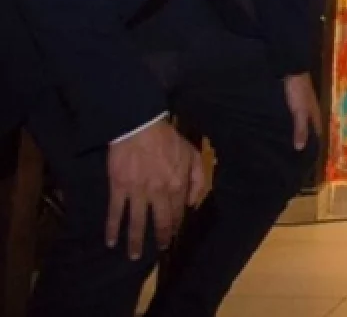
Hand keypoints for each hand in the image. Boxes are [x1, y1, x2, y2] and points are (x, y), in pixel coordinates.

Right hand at [105, 119, 205, 259]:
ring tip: (133, 256)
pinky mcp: (119, 188)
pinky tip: (110, 242)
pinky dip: (112, 228)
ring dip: (135, 241)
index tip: (173, 234)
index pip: (178, 211)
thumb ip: (198, 179)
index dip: (176, 224)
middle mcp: (159, 193)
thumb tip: (193, 203)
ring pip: (137, 222)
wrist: (140, 127)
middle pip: (160, 221)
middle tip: (159, 249)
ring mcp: (137, 192)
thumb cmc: (168, 139)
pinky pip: (115, 212)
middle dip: (160, 238)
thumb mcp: (192, 155)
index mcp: (178, 185)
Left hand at [283, 73, 321, 151]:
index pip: (319, 133)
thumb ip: (300, 129)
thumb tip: (300, 149)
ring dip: (299, 131)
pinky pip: (294, 116)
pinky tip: (284, 128)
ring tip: (289, 144)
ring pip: (302, 122)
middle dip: (307, 139)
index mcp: (316, 114)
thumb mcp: (299, 112)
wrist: (292, 70)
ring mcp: (303, 105)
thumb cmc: (298, 92)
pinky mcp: (294, 100)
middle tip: (298, 154)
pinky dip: (291, 123)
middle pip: (311, 128)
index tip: (310, 157)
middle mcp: (312, 110)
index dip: (316, 144)